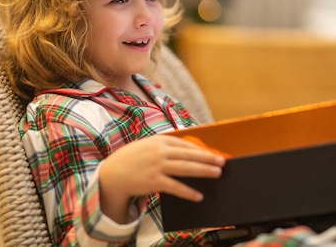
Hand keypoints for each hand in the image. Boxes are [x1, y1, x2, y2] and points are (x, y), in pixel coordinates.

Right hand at [98, 134, 225, 222]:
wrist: (112, 173)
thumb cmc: (132, 159)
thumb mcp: (148, 146)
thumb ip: (165, 147)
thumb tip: (187, 151)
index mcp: (159, 140)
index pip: (185, 144)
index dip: (201, 149)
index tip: (214, 153)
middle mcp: (160, 151)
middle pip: (189, 155)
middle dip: (208, 158)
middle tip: (222, 161)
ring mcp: (157, 166)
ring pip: (186, 168)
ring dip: (203, 171)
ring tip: (217, 174)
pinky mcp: (154, 181)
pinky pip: (175, 187)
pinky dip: (188, 192)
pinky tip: (198, 196)